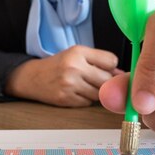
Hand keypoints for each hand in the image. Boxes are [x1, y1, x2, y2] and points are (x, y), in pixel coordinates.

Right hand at [5, 45, 120, 106]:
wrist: (31, 78)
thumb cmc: (57, 65)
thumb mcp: (76, 55)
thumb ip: (99, 61)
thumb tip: (122, 75)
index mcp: (78, 52)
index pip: (111, 61)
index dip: (111, 67)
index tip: (106, 69)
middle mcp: (74, 67)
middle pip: (107, 79)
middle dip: (105, 81)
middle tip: (94, 80)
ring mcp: (69, 84)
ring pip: (99, 93)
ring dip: (96, 92)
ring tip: (83, 85)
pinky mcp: (66, 99)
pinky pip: (87, 103)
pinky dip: (85, 100)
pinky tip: (75, 93)